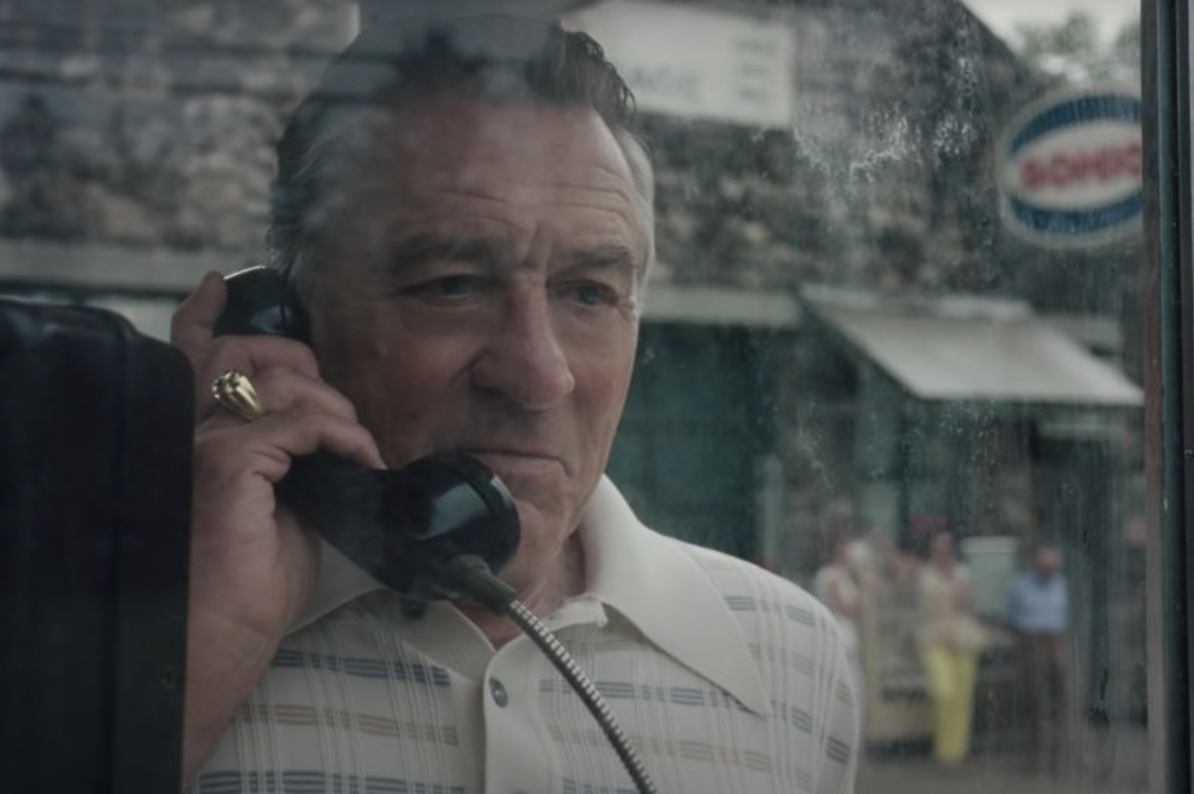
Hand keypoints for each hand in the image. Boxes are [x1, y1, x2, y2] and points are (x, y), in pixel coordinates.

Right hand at [171, 272, 383, 784]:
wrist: (217, 637)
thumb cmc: (245, 585)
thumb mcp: (277, 508)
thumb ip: (286, 460)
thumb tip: (332, 442)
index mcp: (192, 435)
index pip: (189, 351)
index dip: (205, 313)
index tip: (218, 284)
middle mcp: (187, 429)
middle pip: (240, 349)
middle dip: (302, 363)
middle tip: (338, 415)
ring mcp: (202, 442)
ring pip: (278, 380)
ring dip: (335, 410)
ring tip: (358, 452)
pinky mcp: (225, 462)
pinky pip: (299, 421)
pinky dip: (343, 435)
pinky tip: (363, 461)